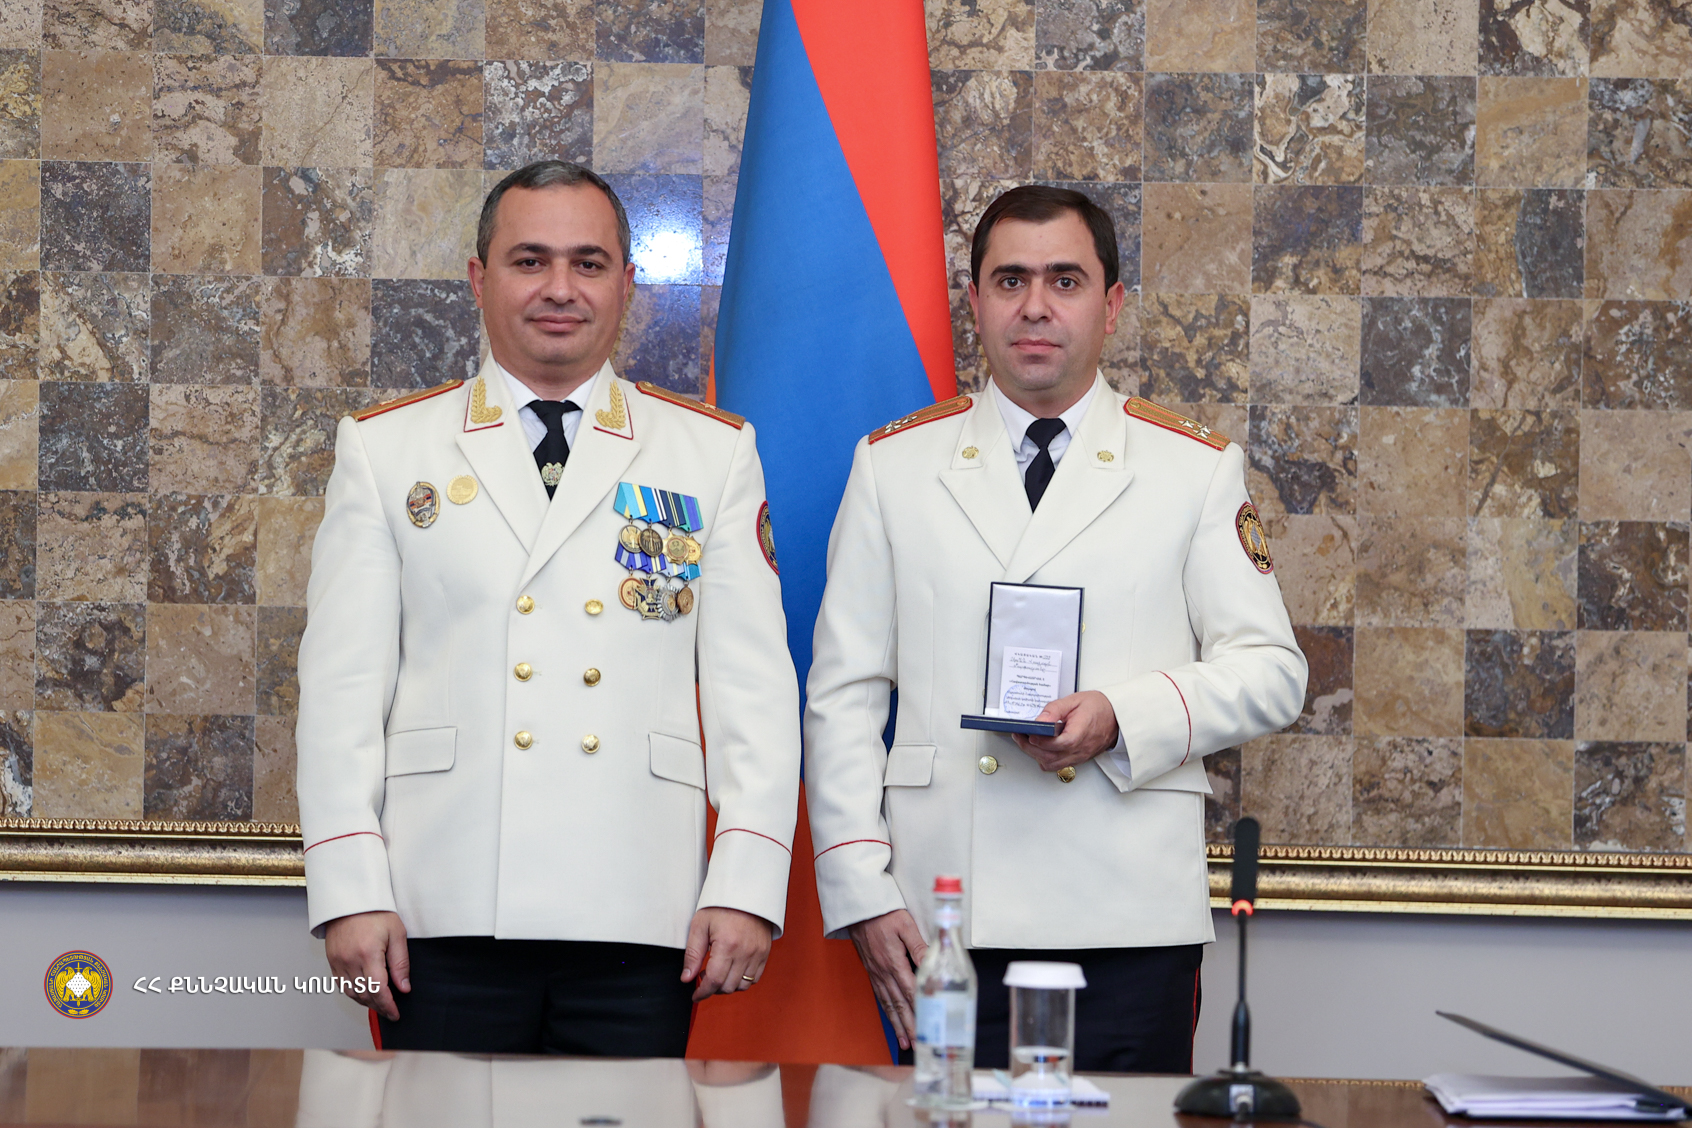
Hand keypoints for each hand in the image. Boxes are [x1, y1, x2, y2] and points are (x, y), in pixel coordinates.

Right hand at [324, 910, 409, 1021]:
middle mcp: (350, 961)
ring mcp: (338, 962)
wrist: (350, 899)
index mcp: (368, 954)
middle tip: (391, 1011)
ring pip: (352, 993)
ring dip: (366, 1002)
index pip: (378, 990)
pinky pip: (342, 985)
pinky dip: (354, 993)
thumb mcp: (396, 933)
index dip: (388, 1005)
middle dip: (379, 1006)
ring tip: (380, 1003)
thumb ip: (400, 963)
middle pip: (364, 995)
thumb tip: (403, 987)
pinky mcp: (332, 961)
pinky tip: (364, 993)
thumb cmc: (375, 912)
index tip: (395, 1014)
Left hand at [682, 907, 772, 1000]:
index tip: (696, 995)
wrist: (746, 892)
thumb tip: (686, 978)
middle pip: (728, 987)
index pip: (715, 981)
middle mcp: (745, 952)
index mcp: (727, 945)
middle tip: (704, 976)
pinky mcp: (765, 952)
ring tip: (719, 973)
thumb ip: (692, 954)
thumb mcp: (700, 925)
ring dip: (728, 986)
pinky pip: (755, 978)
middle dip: (713, 988)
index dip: (703, 992)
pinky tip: (733, 970)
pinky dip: (743, 980)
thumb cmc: (721, 906)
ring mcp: (758, 953)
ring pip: (743, 985)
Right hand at [846, 909, 927, 1049]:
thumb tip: (934, 961)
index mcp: (894, 962)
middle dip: (910, 1026)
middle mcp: (884, 973)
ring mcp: (876, 974)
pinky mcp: (872, 971)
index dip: (920, 1011)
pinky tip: (892, 1021)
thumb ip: (918, 945)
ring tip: (905, 1042)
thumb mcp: (904, 924)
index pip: (911, 992)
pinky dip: (887, 1013)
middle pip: (900, 1004)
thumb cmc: (883, 914)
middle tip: (919, 1044)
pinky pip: (880, 997)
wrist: (858, 910)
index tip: (929, 1026)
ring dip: (898, 1025)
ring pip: (889, 1005)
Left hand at [1013, 690, 1120, 772]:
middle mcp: (1080, 749)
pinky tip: (1040, 748)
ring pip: (1052, 765)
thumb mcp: (1074, 701)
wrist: (1116, 716)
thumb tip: (1038, 721)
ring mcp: (1079, 756)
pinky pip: (1058, 765)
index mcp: (1081, 733)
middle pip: (1051, 758)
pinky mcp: (1078, 759)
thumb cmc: (1098, 707)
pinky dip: (1046, 759)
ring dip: (1036, 756)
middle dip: (1030, 749)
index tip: (1029, 734)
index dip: (1042, 741)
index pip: (1060, 744)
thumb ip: (1054, 710)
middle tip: (1019, 737)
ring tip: (1027, 741)